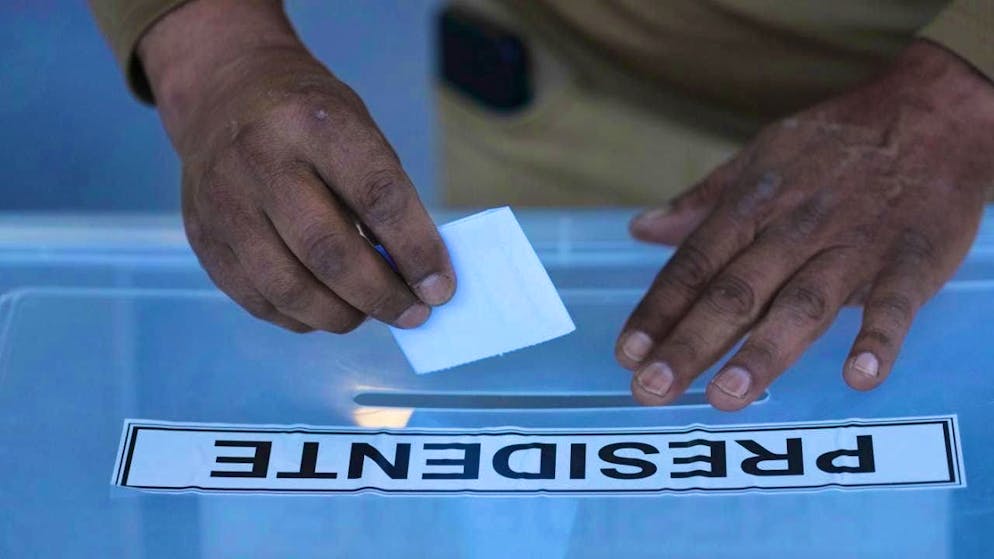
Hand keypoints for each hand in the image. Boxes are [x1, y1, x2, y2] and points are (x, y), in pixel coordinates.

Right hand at [140, 0, 453, 332]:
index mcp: (313, 124)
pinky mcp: (203, 239)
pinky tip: (327, 308)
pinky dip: (303, 317)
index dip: (415, 250)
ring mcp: (224, 203)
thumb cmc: (309, 121)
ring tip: (369, 312)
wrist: (224, 96)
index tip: (440, 288)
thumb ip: (385, 199)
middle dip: (381, 295)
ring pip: (289, 288)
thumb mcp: (357, 132)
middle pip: (328, 251)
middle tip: (413, 314)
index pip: (376, 195)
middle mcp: (260, 161)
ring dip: (342, 315)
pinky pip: (259, 300)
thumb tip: (416, 276)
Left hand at [617, 40, 992, 410]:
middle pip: (735, 292)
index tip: (626, 352)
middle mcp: (794, 228)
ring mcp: (853, 245)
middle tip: (651, 389)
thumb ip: (701, 202)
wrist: (934, 110)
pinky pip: (894, 302)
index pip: (695, 264)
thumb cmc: (836, 144)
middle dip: (690, 342)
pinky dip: (879, 338)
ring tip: (725, 395)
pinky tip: (859, 376)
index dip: (658, 310)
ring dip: (763, 351)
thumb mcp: (759, 158)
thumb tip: (641, 229)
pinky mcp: (911, 258)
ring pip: (801, 303)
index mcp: (753, 205)